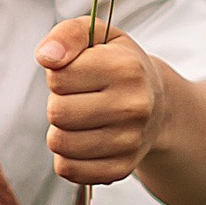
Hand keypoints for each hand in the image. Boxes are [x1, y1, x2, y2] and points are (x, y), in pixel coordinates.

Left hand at [38, 18, 163, 185]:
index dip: (59, 74)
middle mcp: (132, 107)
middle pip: (57, 112)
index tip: (78, 73)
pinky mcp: (121, 168)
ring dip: (60, 130)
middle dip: (58, 102)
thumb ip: (68, 34)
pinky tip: (84, 140)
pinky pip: (69, 169)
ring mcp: (129, 141)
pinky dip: (67, 156)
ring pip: (60, 143)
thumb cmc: (118, 65)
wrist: (159, 104)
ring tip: (81, 118)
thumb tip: (46, 57)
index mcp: (126, 69)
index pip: (58, 78)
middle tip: (79, 97)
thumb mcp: (98, 35)